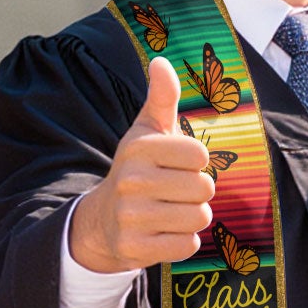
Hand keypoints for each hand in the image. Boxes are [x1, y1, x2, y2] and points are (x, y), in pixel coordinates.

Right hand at [67, 56, 215, 272]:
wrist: (103, 220)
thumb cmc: (137, 169)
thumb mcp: (147, 132)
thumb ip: (162, 97)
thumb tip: (161, 60)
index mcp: (139, 148)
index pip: (200, 154)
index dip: (196, 162)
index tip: (177, 164)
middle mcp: (132, 180)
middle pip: (204, 188)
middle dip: (198, 192)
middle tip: (176, 192)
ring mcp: (132, 216)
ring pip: (199, 217)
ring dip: (193, 217)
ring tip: (171, 211)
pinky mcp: (136, 248)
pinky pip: (187, 246)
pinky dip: (184, 241)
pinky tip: (165, 232)